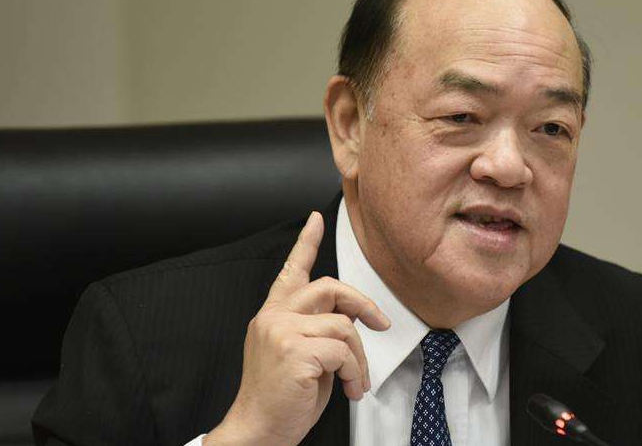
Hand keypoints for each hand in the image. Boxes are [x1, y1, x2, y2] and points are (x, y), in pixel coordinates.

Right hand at [204, 211, 390, 445]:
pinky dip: (354, 372)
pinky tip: (348, 389)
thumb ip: (318, 328)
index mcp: (274, 315)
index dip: (306, 242)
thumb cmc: (281, 398)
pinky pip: (343, 351)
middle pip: (330, 288)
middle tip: (381, 324)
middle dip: (363, 304)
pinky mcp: (294, 350)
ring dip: (360, 357)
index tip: (315, 219)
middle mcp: (274, 317)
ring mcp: (282, 331)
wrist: (257, 431)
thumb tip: (352, 316)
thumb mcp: (301, 354)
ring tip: (355, 380)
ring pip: (344, 325)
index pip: (292, 270)